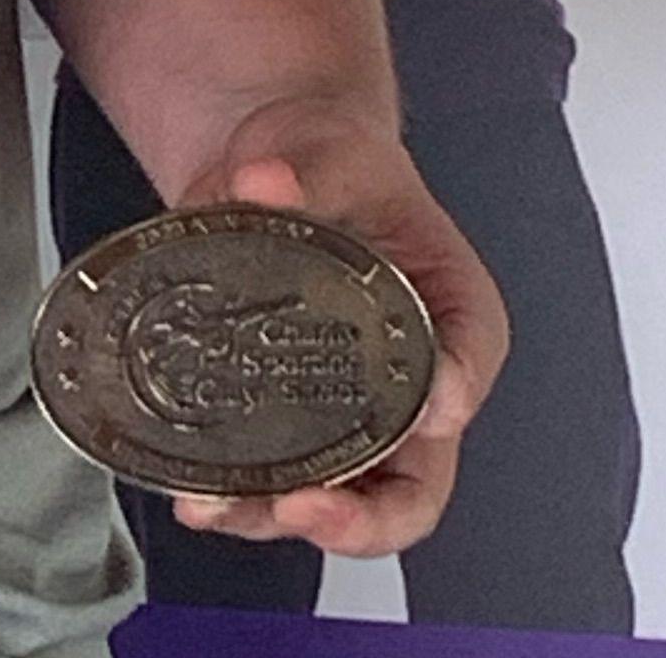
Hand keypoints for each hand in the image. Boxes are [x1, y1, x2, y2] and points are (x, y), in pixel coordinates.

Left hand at [167, 134, 506, 559]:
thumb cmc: (329, 158)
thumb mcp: (328, 148)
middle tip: (308, 505)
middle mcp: (411, 380)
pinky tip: (195, 495)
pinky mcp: (287, 416)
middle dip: (363, 515)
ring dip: (281, 518)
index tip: (424, 415)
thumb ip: (304, 166)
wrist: (269, 165)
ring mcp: (349, 411)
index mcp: (450, 309)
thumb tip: (263, 181)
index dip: (451, 399)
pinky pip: (275, 478)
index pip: (470, 361)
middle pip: (414, 479)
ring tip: (220, 508)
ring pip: (340, 498)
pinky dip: (239, 498)